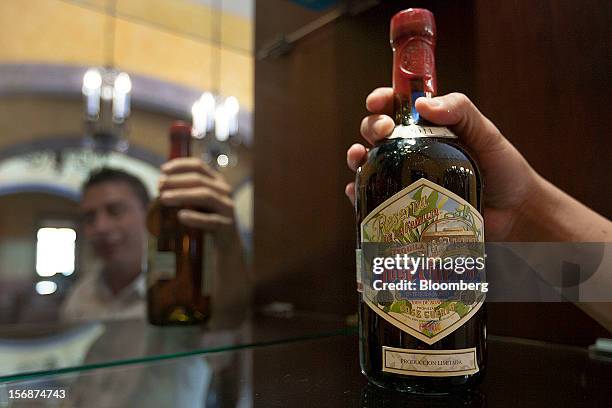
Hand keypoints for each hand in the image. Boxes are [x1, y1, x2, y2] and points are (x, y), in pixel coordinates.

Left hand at [159, 157, 237, 247]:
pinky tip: (181, 216)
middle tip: (159, 186)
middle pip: (200, 180)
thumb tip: (160, 184)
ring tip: (164, 198)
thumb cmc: (207, 223)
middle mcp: (224, 192)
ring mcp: (228, 209)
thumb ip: (184, 193)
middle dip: (177, 181)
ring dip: (182, 195)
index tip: (163, 170)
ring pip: (206, 196)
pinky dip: (195, 217)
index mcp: (216, 182)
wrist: (227, 248)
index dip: (180, 165)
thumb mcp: (197, 205)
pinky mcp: (228, 226)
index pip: (199, 166)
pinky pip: (211, 220)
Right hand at [346, 88, 541, 240]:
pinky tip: (356, 191)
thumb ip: (460, 111)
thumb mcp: (485, 132)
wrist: (514, 214)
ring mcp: (406, 178)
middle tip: (383, 132)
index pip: (397, 106)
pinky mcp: (404, 206)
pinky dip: (359, 193)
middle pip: (376, 132)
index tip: (377, 101)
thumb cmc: (503, 169)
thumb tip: (422, 104)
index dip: (381, 99)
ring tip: (360, 158)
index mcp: (428, 127)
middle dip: (370, 126)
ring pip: (369, 163)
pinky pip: (373, 198)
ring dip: (357, 157)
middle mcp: (412, 150)